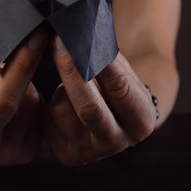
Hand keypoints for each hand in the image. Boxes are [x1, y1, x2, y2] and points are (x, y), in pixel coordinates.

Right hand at [0, 29, 47, 165]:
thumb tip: (4, 25)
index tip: (6, 27)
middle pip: (3, 102)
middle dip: (23, 64)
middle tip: (38, 35)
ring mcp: (0, 155)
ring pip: (26, 105)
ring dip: (26, 82)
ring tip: (14, 76)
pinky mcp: (23, 154)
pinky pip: (38, 116)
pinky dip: (34, 98)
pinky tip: (22, 98)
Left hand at [44, 36, 155, 165]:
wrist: (112, 114)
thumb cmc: (116, 83)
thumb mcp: (120, 70)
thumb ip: (104, 57)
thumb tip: (75, 37)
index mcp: (140, 121)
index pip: (118, 87)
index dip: (97, 61)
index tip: (78, 37)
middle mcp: (117, 142)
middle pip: (88, 108)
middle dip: (70, 71)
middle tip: (57, 42)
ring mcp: (91, 152)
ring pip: (63, 110)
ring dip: (61, 86)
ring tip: (71, 81)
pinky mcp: (68, 154)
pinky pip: (49, 119)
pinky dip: (52, 101)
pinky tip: (63, 99)